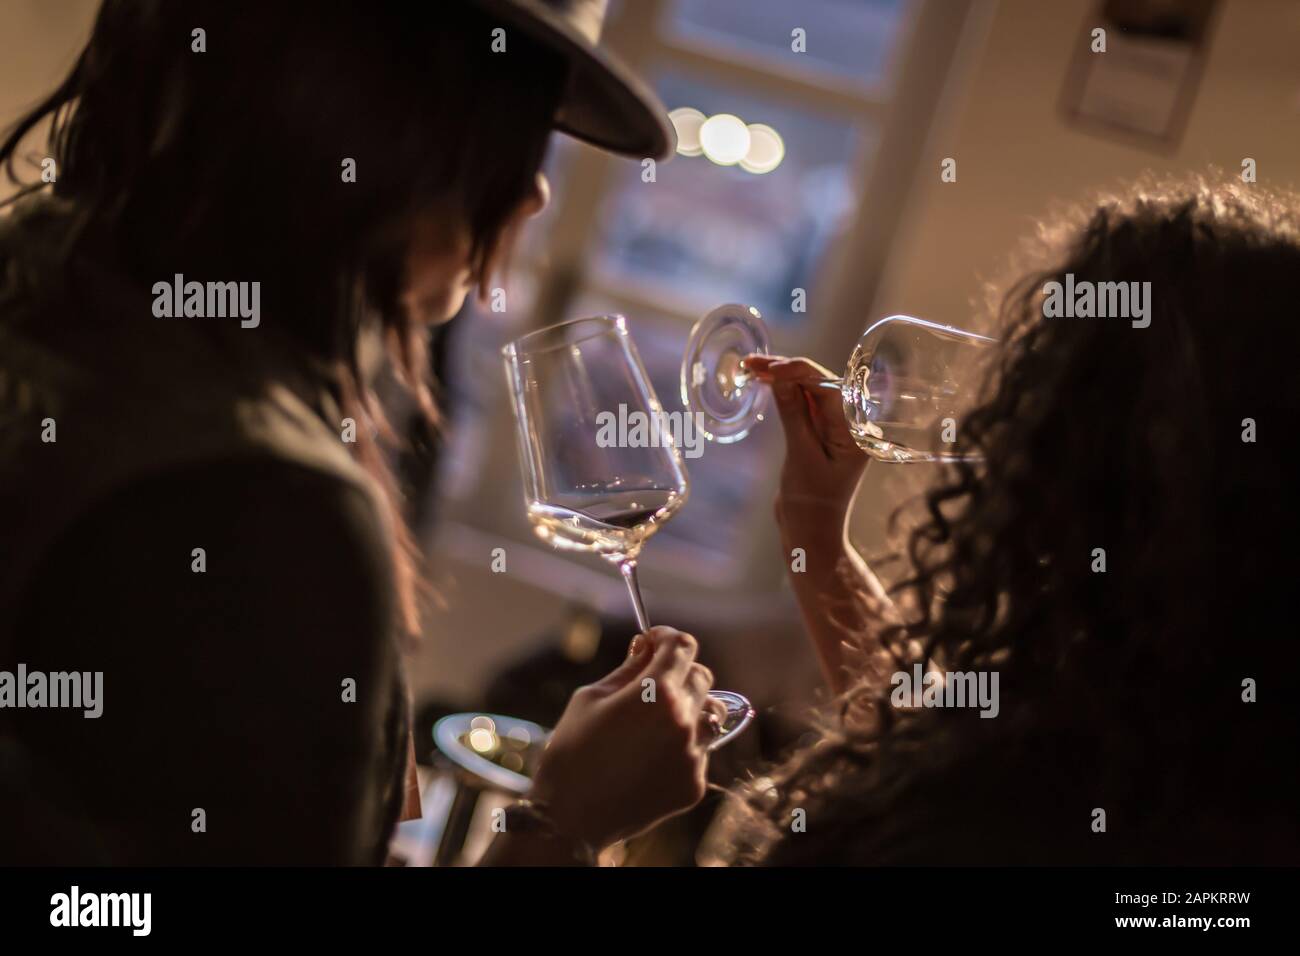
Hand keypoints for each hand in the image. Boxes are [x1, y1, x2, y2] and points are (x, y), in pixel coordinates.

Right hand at [528, 627, 725, 851]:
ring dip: (691, 708)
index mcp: (657, 693)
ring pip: (711, 714)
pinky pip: (700, 752)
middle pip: (701, 677)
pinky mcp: (694, 784)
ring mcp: (693, 755)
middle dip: (678, 671)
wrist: (569, 819)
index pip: (682, 646)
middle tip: (651, 683)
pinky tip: (650, 758)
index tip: (654, 642)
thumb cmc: (571, 753)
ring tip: (659, 721)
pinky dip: (682, 746)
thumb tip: (645, 646)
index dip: (667, 638)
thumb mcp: (590, 699)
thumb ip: (627, 669)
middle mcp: (684, 721)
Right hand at [744, 355, 866, 539]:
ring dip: (782, 378)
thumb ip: (794, 414)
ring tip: (751, 367)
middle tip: (753, 363)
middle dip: (787, 370)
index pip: (829, 388)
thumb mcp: (800, 456)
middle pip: (820, 384)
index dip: (800, 371)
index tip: (771, 368)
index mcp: (856, 431)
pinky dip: (784, 393)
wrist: (810, 533)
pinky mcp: (821, 432)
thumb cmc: (811, 503)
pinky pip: (804, 405)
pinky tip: (765, 382)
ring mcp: (835, 428)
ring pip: (809, 391)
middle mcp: (851, 424)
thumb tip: (780, 378)